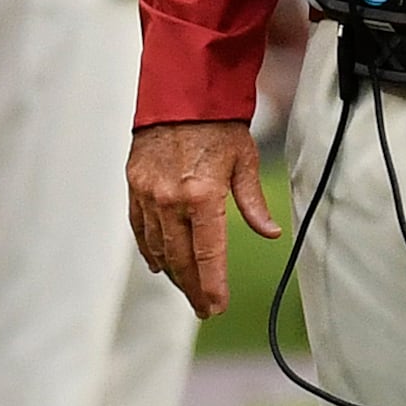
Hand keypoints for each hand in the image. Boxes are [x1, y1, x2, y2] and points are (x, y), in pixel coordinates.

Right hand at [128, 120, 274, 320]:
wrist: (180, 95)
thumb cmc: (218, 126)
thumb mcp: (245, 161)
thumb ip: (252, 202)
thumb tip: (270, 233)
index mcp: (202, 195)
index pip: (207, 254)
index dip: (212, 285)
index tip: (217, 307)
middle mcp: (171, 199)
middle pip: (181, 259)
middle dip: (193, 288)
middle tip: (204, 309)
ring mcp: (149, 195)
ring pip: (159, 248)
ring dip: (173, 273)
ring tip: (187, 290)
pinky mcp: (135, 187)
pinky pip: (140, 229)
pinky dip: (150, 250)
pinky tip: (159, 265)